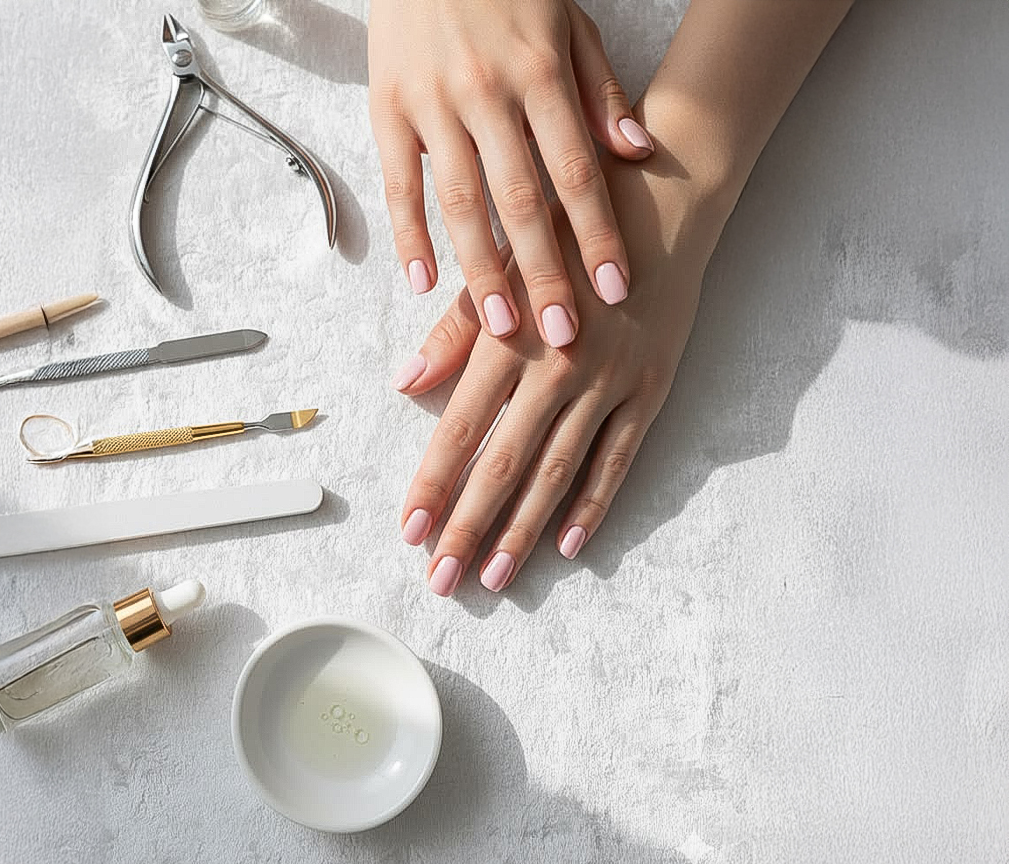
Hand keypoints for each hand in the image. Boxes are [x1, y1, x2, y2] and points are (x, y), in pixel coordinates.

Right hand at [369, 0, 653, 347]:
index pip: (575, 170)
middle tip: (562, 337)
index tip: (615, 290)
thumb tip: (638, 153)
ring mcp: (432, 102)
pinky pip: (399, 182)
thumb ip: (599, 93)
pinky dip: (409, 235)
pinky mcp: (386, 107)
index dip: (597, 233)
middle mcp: (485, 93)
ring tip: (502, 327)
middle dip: (545, 272)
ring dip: (481, 270)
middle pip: (521, 199)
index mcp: (538, 73)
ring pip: (460, 201)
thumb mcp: (569, 26)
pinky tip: (423, 282)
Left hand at [393, 158, 722, 594]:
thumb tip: (405, 382)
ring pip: (559, 472)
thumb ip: (455, 329)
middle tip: (443, 581)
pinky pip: (619, 458)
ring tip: (496, 577)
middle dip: (469, 528)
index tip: (410, 533)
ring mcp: (610, 383)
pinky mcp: (651, 388)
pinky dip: (594, 503)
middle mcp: (559, 368)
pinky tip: (570, 545)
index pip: (460, 429)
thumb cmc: (568, 227)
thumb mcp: (504, 264)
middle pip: (504, 464)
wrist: (662, 196)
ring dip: (523, 529)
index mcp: (512, 337)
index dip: (433, 485)